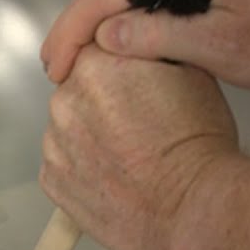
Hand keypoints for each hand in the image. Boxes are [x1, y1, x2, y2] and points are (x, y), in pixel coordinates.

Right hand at [40, 0, 249, 90]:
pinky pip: (145, 15)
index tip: (56, 67)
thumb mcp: (219, 43)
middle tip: (56, 71)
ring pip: (123, 7)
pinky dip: (120, 37)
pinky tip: (115, 62)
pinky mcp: (199, 2)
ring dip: (94, 36)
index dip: (71, 32)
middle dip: (74, 33)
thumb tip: (106, 37)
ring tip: (75, 69)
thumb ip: (161, 36)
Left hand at [40, 46, 238, 249]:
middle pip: (77, 87)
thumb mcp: (190, 71)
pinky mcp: (51, 179)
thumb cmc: (198, 144)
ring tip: (130, 154)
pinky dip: (82, 166)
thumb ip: (150, 49)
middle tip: (140, 123)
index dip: (119, 66)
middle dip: (104, 100)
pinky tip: (115, 174)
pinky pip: (62, 163)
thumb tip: (139, 41)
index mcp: (95, 64)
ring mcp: (54, 142)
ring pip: (68, 126)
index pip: (93, 48)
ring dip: (90, 134)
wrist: (193, 207)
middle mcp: (66, 100)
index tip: (136, 85)